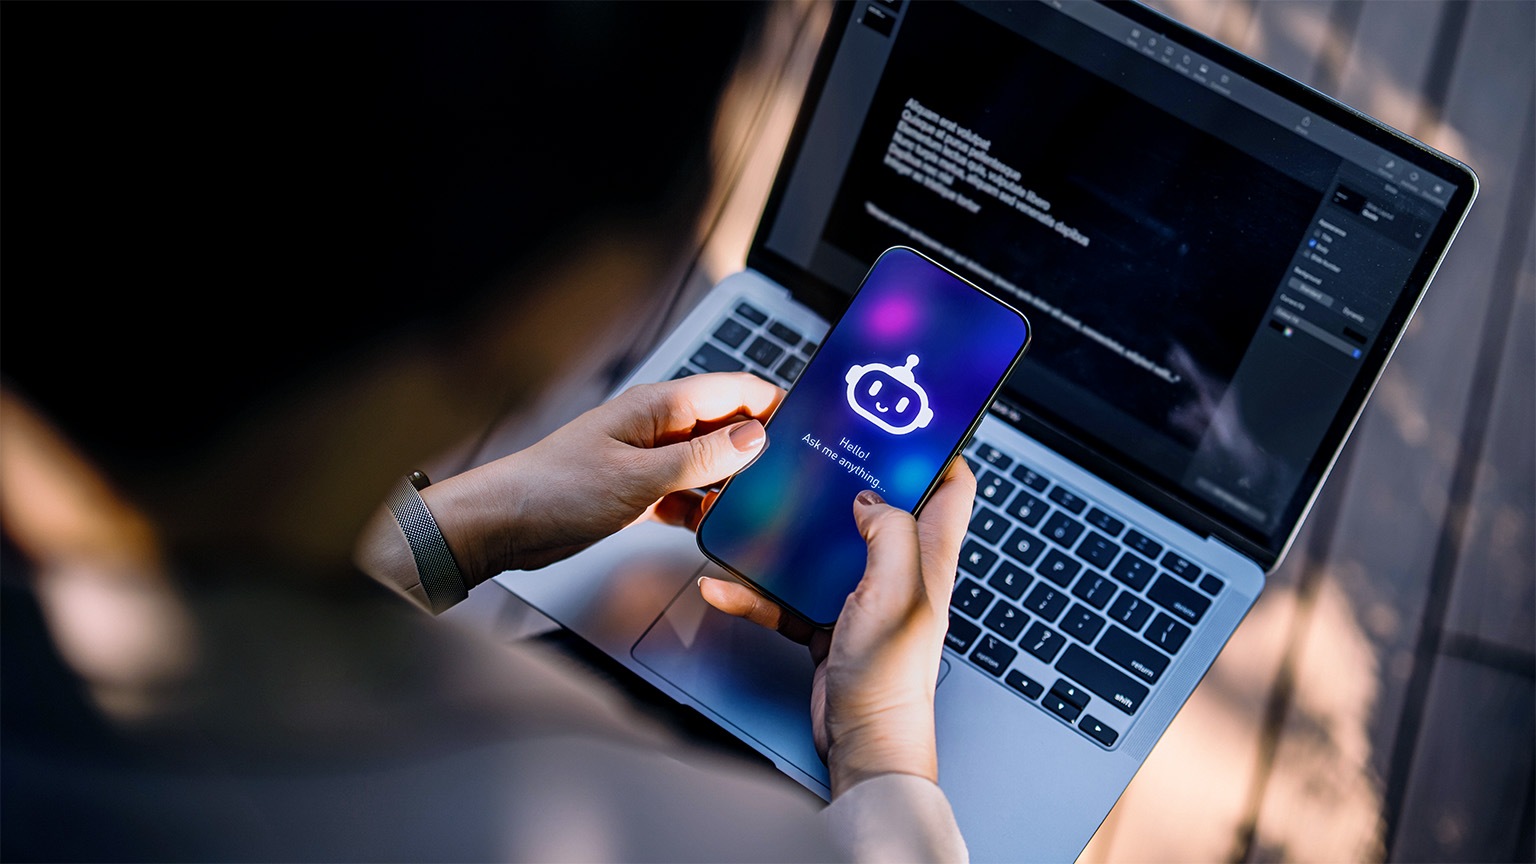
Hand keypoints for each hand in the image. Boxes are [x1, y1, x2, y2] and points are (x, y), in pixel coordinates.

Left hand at [426, 372, 782, 583]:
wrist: (503, 525)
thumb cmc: (555, 489)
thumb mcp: (641, 477)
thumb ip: (703, 459)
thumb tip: (756, 437)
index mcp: (659, 406)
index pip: (734, 390)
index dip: (774, 403)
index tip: (811, 425)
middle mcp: (657, 427)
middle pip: (726, 427)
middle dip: (760, 447)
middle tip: (796, 474)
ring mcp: (649, 459)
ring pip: (709, 465)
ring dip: (733, 483)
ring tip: (765, 504)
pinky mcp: (639, 492)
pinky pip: (687, 494)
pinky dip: (704, 508)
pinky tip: (719, 525)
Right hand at [698, 457, 973, 796]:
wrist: (863, 742)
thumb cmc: (892, 676)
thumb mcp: (897, 589)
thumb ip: (888, 531)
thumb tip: (868, 496)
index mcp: (929, 554)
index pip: (952, 486)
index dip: (936, 448)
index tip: (905, 420)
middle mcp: (898, 569)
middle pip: (878, 505)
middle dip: (847, 477)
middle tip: (815, 448)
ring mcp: (861, 594)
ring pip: (822, 545)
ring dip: (788, 532)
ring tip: (757, 510)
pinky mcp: (827, 620)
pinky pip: (786, 594)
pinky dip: (755, 589)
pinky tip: (725, 583)